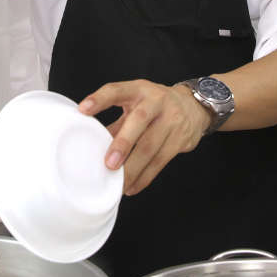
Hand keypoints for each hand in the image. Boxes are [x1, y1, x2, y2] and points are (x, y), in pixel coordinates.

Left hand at [80, 81, 211, 195]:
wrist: (194, 106)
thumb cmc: (155, 107)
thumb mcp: (136, 105)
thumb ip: (116, 123)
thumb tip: (91, 146)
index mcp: (138, 90)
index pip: (117, 90)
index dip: (100, 99)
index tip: (83, 110)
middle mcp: (156, 101)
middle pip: (139, 121)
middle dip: (123, 143)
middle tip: (109, 164)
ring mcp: (171, 119)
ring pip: (150, 146)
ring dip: (133, 168)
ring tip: (118, 184)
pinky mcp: (180, 138)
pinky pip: (160, 161)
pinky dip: (145, 177)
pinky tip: (133, 186)